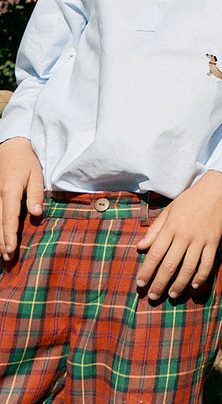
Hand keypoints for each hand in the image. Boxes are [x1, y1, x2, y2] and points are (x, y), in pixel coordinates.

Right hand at [0, 138, 43, 260]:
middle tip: (7, 258)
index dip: (9, 235)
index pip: (9, 217)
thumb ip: (35, 194)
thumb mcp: (36, 174)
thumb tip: (36, 213)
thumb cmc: (26, 160)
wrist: (10, 146)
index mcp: (9, 189)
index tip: (11, 249)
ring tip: (2, 254)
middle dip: (1, 242)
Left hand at [135, 170, 221, 300]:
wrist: (215, 190)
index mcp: (170, 227)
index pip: (155, 254)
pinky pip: (207, 263)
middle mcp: (184, 235)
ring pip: (188, 268)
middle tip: (153, 296)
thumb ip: (154, 230)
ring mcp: (200, 239)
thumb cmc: (188, 201)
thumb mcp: (168, 211)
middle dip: (159, 283)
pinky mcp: (214, 242)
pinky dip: (201, 277)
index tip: (140, 284)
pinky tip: (194, 285)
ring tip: (172, 294)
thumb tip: (140, 247)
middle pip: (169, 265)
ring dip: (179, 284)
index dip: (146, 271)